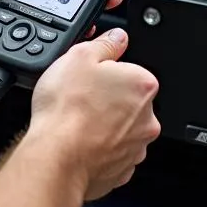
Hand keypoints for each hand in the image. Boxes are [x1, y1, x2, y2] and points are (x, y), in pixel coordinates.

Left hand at [0, 0, 121, 88]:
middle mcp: (7, 15)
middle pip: (51, 13)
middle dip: (75, 9)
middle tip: (101, 3)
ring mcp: (7, 40)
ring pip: (46, 39)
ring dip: (63, 33)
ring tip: (87, 25)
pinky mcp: (3, 63)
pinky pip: (29, 62)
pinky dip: (42, 57)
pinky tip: (57, 49)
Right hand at [28, 28, 160, 201]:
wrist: (58, 156)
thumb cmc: (67, 110)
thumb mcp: (79, 56)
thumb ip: (105, 43)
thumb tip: (117, 38)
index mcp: (142, 84)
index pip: (128, 69)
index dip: (103, 71)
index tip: (87, 77)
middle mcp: (148, 118)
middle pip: (126, 99)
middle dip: (105, 97)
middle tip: (78, 97)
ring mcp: (137, 146)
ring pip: (120, 126)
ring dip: (102, 122)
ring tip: (75, 120)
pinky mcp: (122, 169)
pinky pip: (111, 151)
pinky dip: (97, 146)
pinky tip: (79, 140)